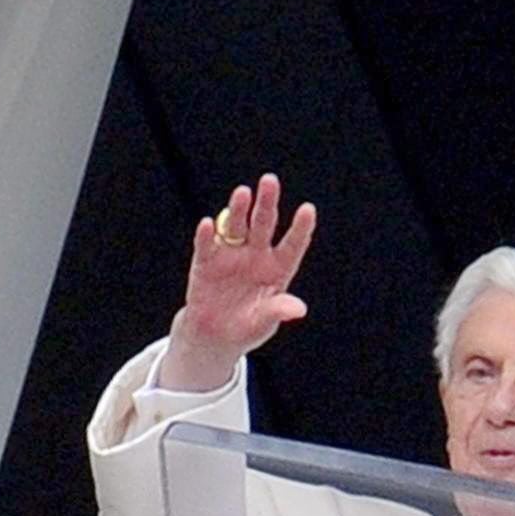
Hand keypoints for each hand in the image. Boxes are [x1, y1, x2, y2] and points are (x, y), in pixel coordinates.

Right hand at [163, 172, 316, 391]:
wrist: (215, 335)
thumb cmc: (247, 327)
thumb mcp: (265, 322)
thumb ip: (278, 311)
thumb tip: (298, 309)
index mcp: (277, 268)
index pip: (293, 245)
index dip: (300, 228)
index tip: (308, 209)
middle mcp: (256, 255)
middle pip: (264, 224)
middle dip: (266, 203)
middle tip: (269, 180)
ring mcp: (231, 255)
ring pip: (236, 227)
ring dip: (238, 210)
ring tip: (242, 193)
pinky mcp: (206, 262)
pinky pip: (206, 245)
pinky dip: (206, 235)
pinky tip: (207, 224)